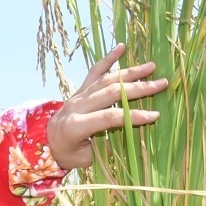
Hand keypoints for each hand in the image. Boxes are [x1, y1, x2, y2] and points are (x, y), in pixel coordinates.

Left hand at [46, 43, 168, 168]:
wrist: (44, 141)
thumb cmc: (67, 153)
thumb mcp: (86, 158)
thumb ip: (107, 147)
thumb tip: (134, 136)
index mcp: (76, 126)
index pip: (109, 117)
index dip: (133, 116)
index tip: (155, 115)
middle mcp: (76, 107)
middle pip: (110, 93)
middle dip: (138, 88)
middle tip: (161, 84)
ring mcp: (78, 96)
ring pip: (106, 80)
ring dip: (130, 72)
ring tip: (151, 66)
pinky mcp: (80, 90)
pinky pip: (94, 72)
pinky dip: (108, 59)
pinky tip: (121, 47)